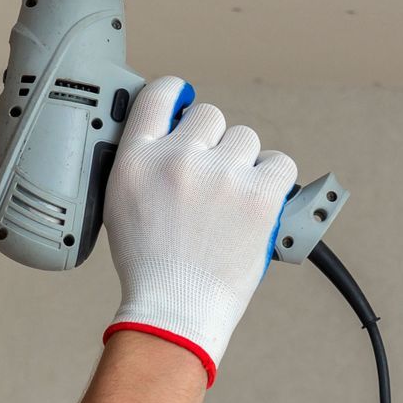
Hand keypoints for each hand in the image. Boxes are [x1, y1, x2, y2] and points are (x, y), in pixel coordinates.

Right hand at [101, 76, 298, 388]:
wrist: (176, 308)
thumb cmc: (150, 266)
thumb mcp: (122, 203)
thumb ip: (145, 162)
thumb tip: (176, 136)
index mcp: (138, 159)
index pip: (157, 95)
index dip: (177, 94)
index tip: (185, 101)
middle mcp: (178, 159)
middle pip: (210, 116)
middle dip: (214, 143)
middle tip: (211, 180)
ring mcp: (220, 175)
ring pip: (246, 139)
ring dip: (244, 164)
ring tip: (233, 201)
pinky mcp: (259, 195)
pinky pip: (280, 164)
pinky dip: (275, 182)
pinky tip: (258, 202)